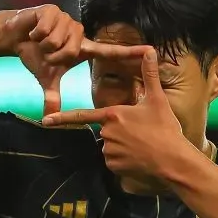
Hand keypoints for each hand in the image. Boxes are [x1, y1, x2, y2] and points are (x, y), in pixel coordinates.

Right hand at [3, 5, 145, 116]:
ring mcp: (68, 20)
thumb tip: (49, 117)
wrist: (14, 36)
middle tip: (46, 53)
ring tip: (40, 40)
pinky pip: (47, 30)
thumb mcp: (46, 78)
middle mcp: (80, 33)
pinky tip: (34, 31)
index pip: (111, 51)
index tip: (150, 50)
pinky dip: (36, 34)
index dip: (130, 52)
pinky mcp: (54, 10)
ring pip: (59, 40)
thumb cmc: (35, 55)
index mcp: (83, 48)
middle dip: (54, 56)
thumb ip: (52, 96)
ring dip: (45, 44)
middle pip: (72, 51)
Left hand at [41, 48, 187, 180]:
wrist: (172, 160)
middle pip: (105, 130)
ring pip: (110, 146)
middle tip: (141, 133)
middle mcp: (106, 133)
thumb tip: (150, 50)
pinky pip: (114, 161)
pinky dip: (124, 160)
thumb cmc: (164, 128)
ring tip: (142, 146)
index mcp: (113, 115)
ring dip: (122, 146)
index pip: (82, 115)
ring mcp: (109, 151)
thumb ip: (150, 75)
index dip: (62, 117)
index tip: (45, 120)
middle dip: (119, 131)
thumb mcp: (157, 100)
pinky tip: (138, 158)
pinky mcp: (114, 166)